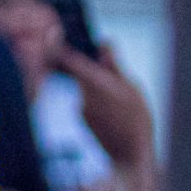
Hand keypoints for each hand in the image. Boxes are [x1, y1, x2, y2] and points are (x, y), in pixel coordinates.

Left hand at [57, 42, 155, 172]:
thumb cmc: (136, 121)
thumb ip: (114, 65)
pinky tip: (114, 111)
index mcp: (93, 82)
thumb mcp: (132, 88)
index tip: (53, 32)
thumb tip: (104, 43)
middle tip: (103, 65)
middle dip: (85, 64)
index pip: (66, 57)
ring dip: (95, 84)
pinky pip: (87, 101)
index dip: (56, 43)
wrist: (131, 158)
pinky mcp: (83, 120)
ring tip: (119, 97)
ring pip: (84, 86)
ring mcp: (80, 109)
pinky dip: (97, 99)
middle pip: (75, 70)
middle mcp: (82, 94)